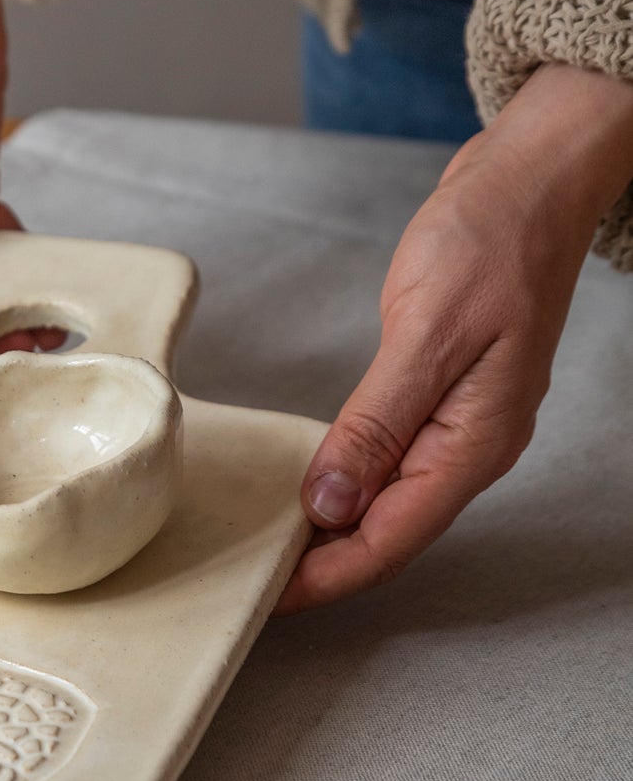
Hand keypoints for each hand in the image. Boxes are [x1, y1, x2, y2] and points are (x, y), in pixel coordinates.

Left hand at [278, 62, 632, 611]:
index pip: (391, 539)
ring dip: (332, 530)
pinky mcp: (441, 396)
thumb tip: (331, 501)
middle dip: (324, 566)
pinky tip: (311, 487)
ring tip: (269, 548)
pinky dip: (347, 482)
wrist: (530, 182)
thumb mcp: (428, 331)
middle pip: (389, 533)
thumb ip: (378, 422)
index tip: (267, 598)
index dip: (327, 576)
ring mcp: (458, 423)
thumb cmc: (490, 241)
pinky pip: (391, 462)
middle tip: (251, 581)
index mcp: (474, 443)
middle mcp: (470, 446)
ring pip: (389, 502)